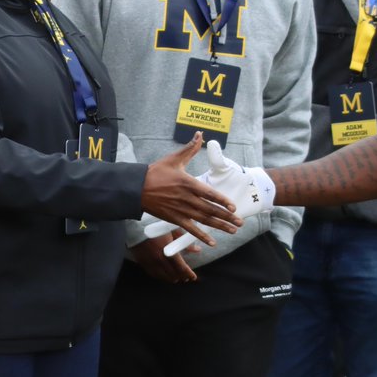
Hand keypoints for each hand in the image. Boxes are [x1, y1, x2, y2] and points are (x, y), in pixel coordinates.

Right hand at [130, 232, 197, 283]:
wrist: (137, 225)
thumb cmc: (157, 226)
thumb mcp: (174, 231)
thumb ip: (185, 242)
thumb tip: (197, 250)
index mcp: (169, 252)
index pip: (182, 268)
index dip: (189, 274)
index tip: (193, 277)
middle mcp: (160, 260)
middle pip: (173, 274)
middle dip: (181, 277)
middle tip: (186, 278)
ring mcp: (150, 262)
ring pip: (163, 276)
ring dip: (171, 278)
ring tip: (176, 278)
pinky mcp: (143, 262)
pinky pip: (152, 274)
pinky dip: (160, 277)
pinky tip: (163, 276)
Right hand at [140, 133, 241, 247]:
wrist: (136, 188)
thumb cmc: (155, 172)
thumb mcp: (174, 159)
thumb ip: (190, 148)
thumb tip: (200, 134)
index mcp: (188, 183)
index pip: (210, 194)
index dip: (223, 201)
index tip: (233, 207)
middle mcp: (187, 199)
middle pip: (211, 209)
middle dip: (227, 217)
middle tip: (240, 222)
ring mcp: (181, 210)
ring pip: (204, 220)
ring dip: (219, 226)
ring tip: (232, 231)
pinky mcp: (174, 219)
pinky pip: (190, 230)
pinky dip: (201, 236)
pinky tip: (212, 242)